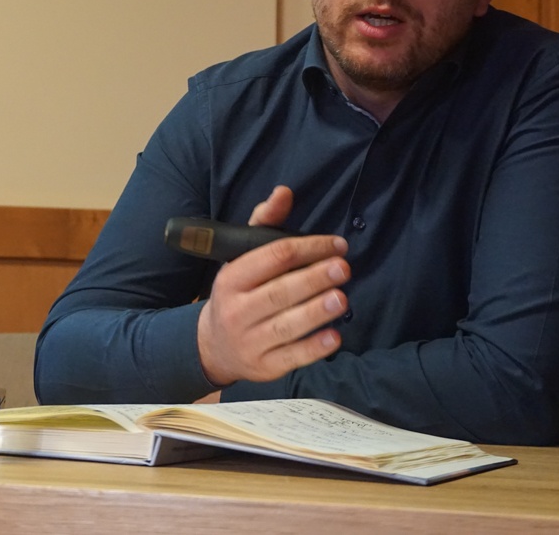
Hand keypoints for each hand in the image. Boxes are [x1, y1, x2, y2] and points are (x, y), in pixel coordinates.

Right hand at [197, 186, 350, 387]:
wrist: (214, 346)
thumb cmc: (238, 294)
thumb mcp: (242, 258)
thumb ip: (265, 224)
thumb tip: (284, 192)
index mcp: (231, 279)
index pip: (272, 258)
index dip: (307, 248)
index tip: (336, 244)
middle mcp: (236, 311)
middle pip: (279, 292)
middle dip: (314, 278)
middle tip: (344, 268)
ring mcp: (249, 341)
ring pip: (285, 326)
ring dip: (316, 312)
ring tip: (342, 298)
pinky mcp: (264, 367)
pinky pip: (291, 357)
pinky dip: (313, 348)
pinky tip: (334, 337)